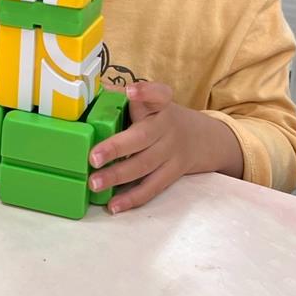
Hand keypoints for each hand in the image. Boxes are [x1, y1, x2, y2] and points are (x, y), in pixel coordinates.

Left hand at [88, 81, 243, 213]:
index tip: (130, 91)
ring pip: (144, 166)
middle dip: (117, 148)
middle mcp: (167, 127)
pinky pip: (152, 187)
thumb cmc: (162, 117)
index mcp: (161, 105)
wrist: (203, 138)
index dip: (145, 92)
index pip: (158, 94)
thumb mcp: (152, 103)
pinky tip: (113, 205)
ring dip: (118, 176)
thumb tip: (95, 89)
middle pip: (143, 137)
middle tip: (92, 157)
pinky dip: (132, 198)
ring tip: (94, 183)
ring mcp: (172, 153)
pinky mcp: (172, 174)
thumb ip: (126, 97)